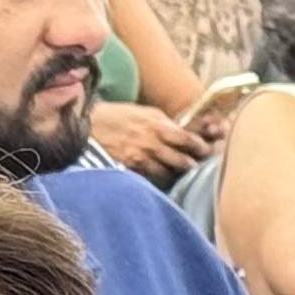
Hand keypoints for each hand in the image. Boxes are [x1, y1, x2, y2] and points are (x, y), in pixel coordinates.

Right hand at [91, 100, 208, 176]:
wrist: (87, 126)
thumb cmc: (114, 117)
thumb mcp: (142, 112)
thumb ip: (162, 123)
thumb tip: (180, 132)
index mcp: (158, 123)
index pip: (188, 138)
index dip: (201, 148)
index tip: (208, 152)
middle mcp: (153, 140)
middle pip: (183, 160)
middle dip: (194, 166)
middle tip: (199, 169)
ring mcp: (142, 156)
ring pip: (170, 173)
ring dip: (178, 176)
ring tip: (183, 178)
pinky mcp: (131, 168)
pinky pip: (152, 178)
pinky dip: (160, 180)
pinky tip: (163, 181)